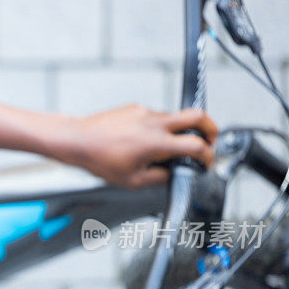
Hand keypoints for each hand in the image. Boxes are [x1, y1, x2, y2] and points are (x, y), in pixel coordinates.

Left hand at [68, 105, 217, 188]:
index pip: (197, 145)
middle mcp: (155, 123)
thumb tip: (172, 174)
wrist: (78, 140)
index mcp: (158, 143)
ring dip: (179, 130)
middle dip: (211, 128)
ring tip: (167, 147)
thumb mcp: (133, 180)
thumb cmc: (99, 160)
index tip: (207, 161)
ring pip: (175, 117)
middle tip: (210, 140)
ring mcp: (145, 112)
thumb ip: (159, 178)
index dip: (208, 155)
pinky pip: (155, 116)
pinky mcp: (135, 108)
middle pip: (198, 116)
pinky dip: (159, 127)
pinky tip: (145, 141)